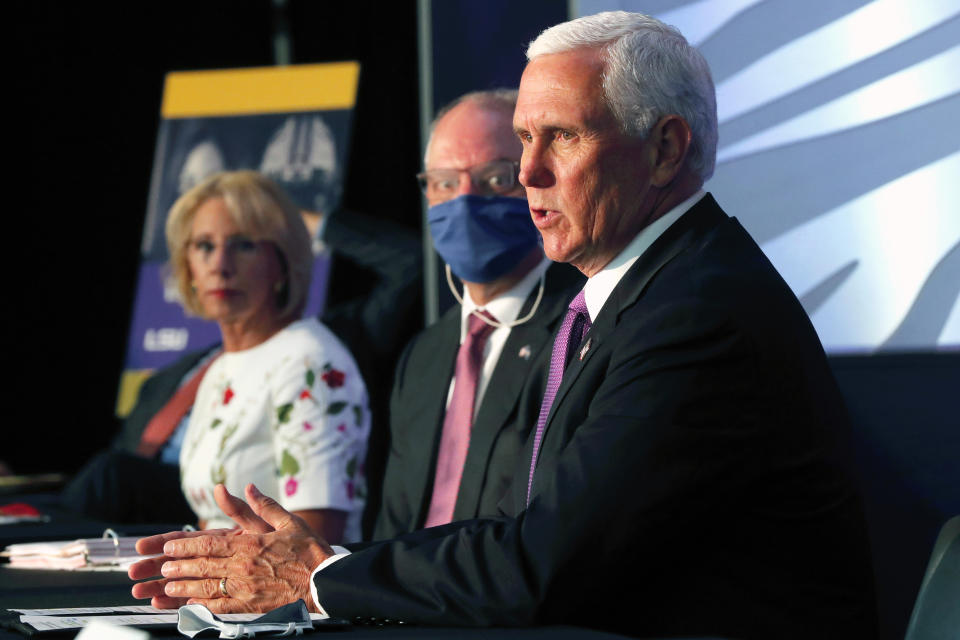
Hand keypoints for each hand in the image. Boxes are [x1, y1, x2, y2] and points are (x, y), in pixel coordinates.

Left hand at [129, 484, 333, 612]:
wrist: (325, 582)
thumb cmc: (310, 551)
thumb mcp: (289, 522)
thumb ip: (264, 505)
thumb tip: (248, 487)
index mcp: (250, 544)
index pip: (209, 543)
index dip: (185, 545)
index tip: (169, 546)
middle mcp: (243, 567)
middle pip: (202, 565)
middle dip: (178, 565)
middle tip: (161, 566)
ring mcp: (245, 588)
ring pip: (206, 587)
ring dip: (183, 586)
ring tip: (167, 586)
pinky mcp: (250, 606)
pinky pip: (220, 606)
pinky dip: (202, 606)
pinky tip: (190, 605)